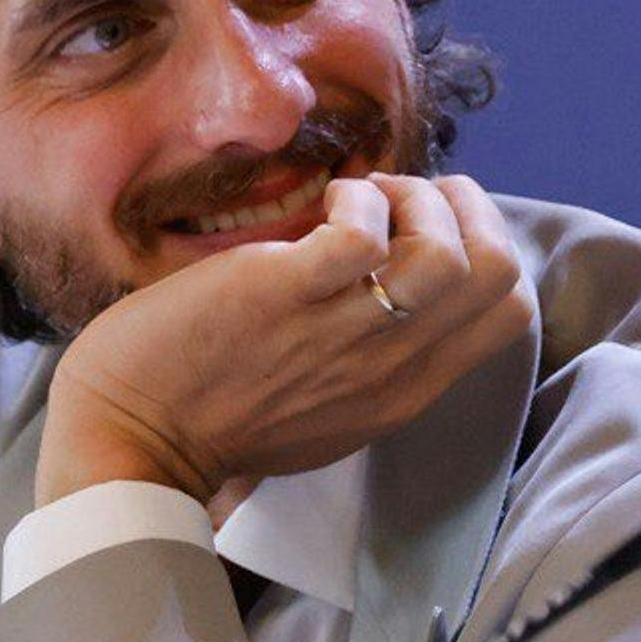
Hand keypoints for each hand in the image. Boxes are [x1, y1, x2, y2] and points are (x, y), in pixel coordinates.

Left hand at [38, 175, 533, 504]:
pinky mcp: (284, 296)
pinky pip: (362, 235)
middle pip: (500, 276)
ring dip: (417, 199)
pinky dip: (356, 201)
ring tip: (363, 197)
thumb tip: (382, 271)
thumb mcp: (322, 404)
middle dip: (468, 210)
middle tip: (402, 200)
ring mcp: (340, 333)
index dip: (488, 247)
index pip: (510, 313)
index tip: (428, 226)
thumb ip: (366, 356)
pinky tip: (321, 205)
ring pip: (451, 253)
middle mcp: (388, 366)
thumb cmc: (210, 415)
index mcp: (403, 390)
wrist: (130, 444)